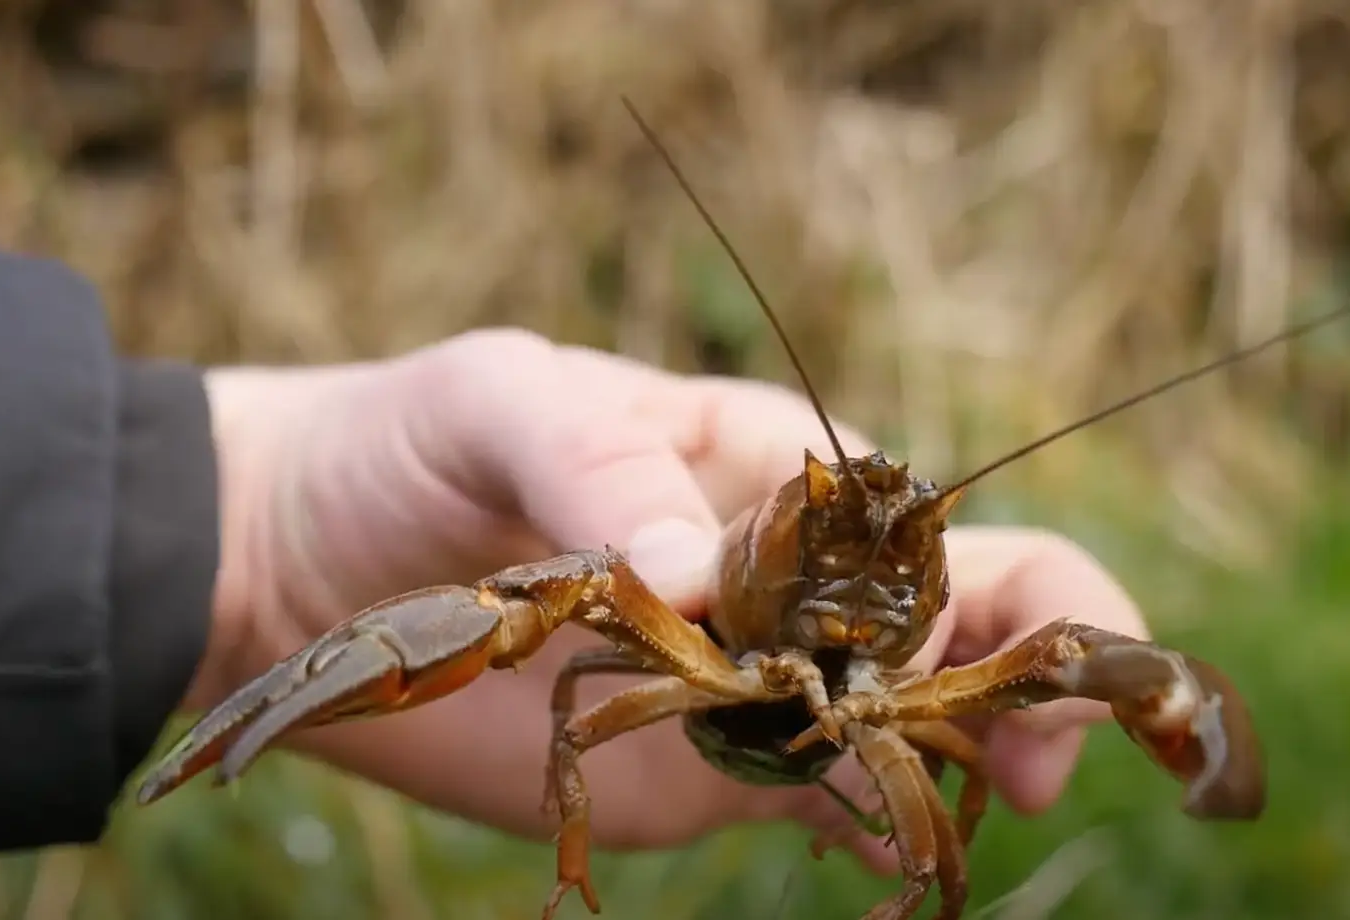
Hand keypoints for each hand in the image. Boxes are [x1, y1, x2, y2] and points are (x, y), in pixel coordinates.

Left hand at [190, 328, 1149, 873]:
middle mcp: (784, 575)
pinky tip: (905, 849)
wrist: (304, 561)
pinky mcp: (704, 760)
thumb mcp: (498, 402)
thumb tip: (693, 566)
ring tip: (998, 803)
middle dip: (1030, 670)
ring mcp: (752, 676)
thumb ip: (597, 460)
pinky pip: (818, 791)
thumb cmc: (413, 445)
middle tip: (1044, 755)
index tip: (973, 647)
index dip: (979, 579)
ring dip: (971, 755)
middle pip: (959, 612)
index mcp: (764, 468)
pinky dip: (879, 819)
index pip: (913, 520)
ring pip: (907, 713)